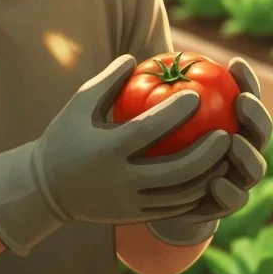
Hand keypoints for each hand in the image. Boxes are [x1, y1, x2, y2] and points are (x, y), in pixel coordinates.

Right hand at [0, 55, 232, 256]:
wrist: (46, 190)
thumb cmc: (65, 136)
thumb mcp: (79, 104)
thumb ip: (108, 81)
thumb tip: (137, 57)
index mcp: (105, 151)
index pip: (147, 131)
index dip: (175, 114)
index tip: (197, 94)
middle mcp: (120, 181)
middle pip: (175, 171)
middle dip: (206, 154)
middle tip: (226, 133)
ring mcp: (130, 204)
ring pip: (180, 195)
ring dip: (208, 176)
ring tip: (224, 155)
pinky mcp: (136, 217)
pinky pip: (175, 208)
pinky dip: (196, 193)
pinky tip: (211, 174)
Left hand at [146, 57, 272, 245]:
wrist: (153, 195)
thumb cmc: (151, 144)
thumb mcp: (147, 119)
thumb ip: (150, 93)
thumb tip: (132, 60)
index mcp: (229, 123)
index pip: (245, 97)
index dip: (246, 80)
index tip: (234, 63)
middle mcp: (241, 149)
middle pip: (260, 131)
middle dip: (256, 115)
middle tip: (240, 102)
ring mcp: (238, 179)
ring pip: (255, 168)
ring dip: (248, 154)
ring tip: (232, 142)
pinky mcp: (226, 205)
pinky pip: (234, 200)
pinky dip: (228, 191)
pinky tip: (216, 182)